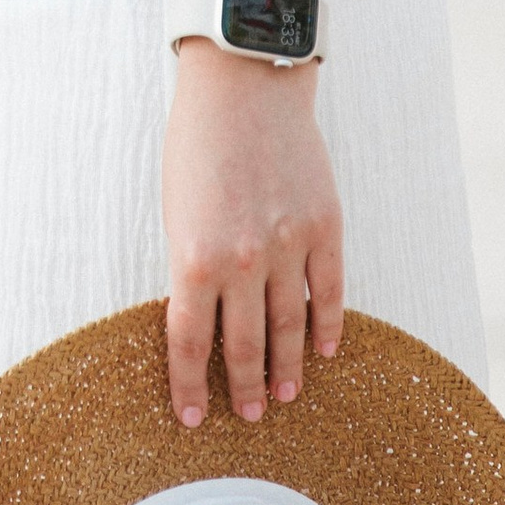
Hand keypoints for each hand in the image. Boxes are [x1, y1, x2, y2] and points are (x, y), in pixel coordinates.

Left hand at [163, 46, 343, 428]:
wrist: (244, 85)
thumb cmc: (196, 143)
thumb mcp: (175, 210)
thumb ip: (190, 266)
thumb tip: (201, 320)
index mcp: (193, 257)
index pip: (189, 343)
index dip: (190, 387)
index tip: (190, 418)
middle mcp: (242, 262)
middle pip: (243, 346)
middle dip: (242, 388)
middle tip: (247, 416)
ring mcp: (288, 246)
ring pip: (290, 329)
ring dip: (286, 369)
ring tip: (283, 396)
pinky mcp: (324, 228)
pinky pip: (329, 293)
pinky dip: (327, 327)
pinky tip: (324, 351)